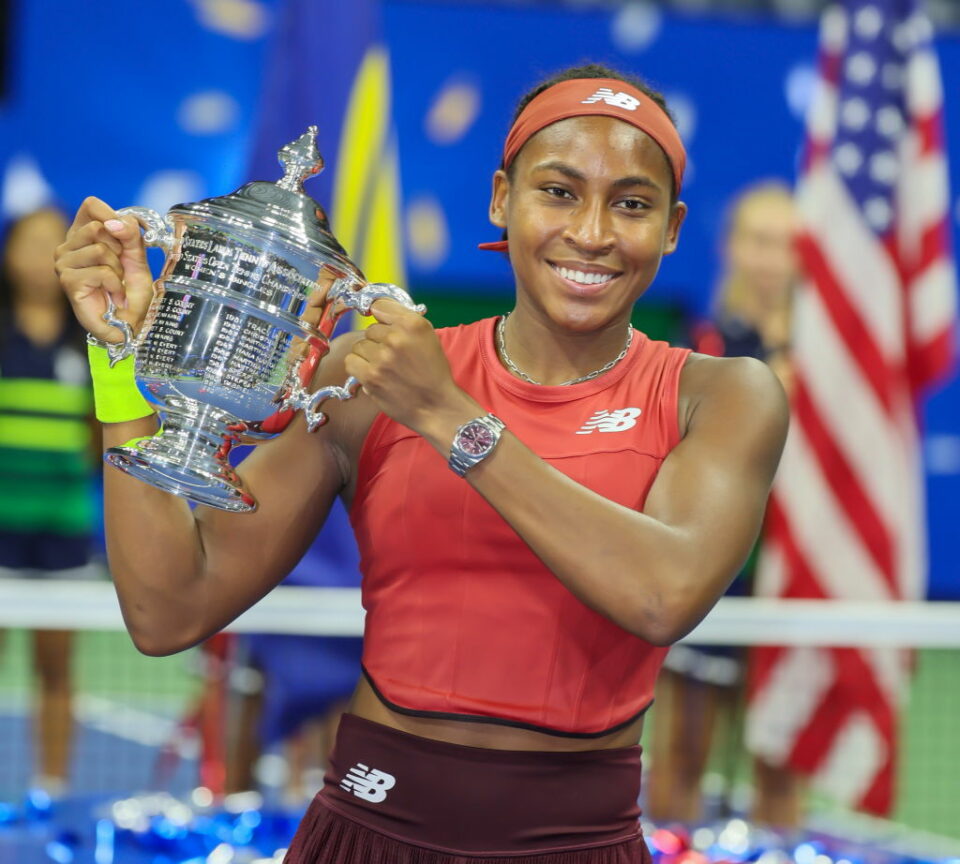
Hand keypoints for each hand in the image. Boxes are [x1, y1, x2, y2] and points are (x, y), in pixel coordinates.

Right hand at [55, 197, 154, 342]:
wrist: (133, 320)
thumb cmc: (132, 289)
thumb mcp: (137, 255)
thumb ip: (130, 234)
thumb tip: (114, 223)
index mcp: (83, 233)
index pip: (91, 205)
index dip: (112, 215)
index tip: (125, 237)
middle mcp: (68, 246)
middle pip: (98, 227)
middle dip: (120, 250)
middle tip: (121, 269)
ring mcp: (64, 263)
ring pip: (100, 249)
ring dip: (118, 270)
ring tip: (117, 283)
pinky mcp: (68, 281)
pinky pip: (101, 271)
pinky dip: (116, 285)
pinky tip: (115, 296)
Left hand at [343, 299, 478, 440]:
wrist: (436, 406)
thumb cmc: (433, 373)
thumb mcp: (428, 337)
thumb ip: (403, 320)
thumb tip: (375, 308)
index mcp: (413, 324)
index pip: (380, 305)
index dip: (380, 316)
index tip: (383, 323)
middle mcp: (397, 337)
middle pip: (370, 329)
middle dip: (379, 341)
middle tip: (394, 357)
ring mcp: (382, 357)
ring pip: (359, 345)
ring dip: (368, 356)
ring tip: (385, 368)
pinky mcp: (371, 376)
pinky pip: (351, 361)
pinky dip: (359, 367)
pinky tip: (373, 374)